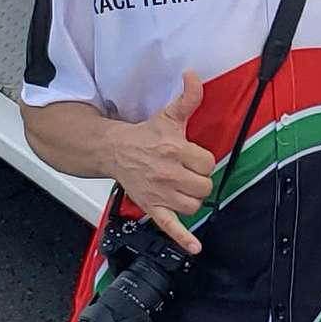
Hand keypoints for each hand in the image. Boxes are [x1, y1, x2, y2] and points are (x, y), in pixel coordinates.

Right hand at [111, 71, 215, 254]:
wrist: (113, 150)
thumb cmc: (144, 135)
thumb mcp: (169, 114)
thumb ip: (188, 96)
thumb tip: (193, 75)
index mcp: (175, 150)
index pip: (207, 163)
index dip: (204, 161)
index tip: (195, 158)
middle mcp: (168, 174)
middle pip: (203, 186)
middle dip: (200, 180)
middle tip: (190, 173)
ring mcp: (160, 194)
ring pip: (193, 205)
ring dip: (193, 199)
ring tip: (184, 189)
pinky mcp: (152, 208)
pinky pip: (170, 227)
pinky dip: (183, 238)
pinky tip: (195, 246)